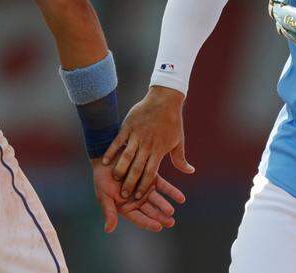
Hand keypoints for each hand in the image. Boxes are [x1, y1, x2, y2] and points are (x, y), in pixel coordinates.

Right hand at [92, 158, 184, 232]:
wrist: (107, 157)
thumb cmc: (101, 179)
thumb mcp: (104, 196)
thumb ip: (109, 212)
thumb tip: (109, 230)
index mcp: (126, 208)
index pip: (139, 218)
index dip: (148, 222)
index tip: (158, 227)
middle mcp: (137, 201)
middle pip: (150, 211)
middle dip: (160, 216)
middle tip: (170, 222)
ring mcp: (145, 189)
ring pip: (157, 199)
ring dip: (165, 205)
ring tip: (172, 211)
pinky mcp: (151, 178)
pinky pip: (163, 186)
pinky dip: (171, 191)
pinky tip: (181, 198)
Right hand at [102, 86, 193, 201]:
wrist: (164, 98)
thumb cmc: (172, 122)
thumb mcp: (179, 141)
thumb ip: (181, 159)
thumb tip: (190, 172)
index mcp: (159, 150)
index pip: (151, 172)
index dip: (144, 185)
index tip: (138, 197)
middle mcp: (147, 145)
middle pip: (137, 167)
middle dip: (130, 182)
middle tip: (124, 195)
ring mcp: (136, 135)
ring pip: (126, 156)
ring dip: (120, 169)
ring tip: (114, 180)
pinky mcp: (128, 127)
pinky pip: (118, 141)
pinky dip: (111, 151)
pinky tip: (105, 161)